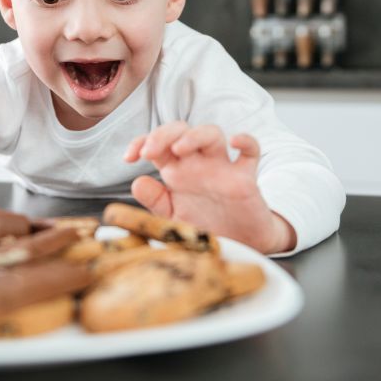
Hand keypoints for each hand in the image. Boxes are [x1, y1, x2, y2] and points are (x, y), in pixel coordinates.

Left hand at [123, 121, 295, 253]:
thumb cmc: (205, 228)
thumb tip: (137, 182)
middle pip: (181, 130)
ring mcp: (222, 168)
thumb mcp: (174, 218)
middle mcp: (198, 164)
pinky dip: (246, 141)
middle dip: (163, 134)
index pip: (156, 144)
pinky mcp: (245, 178)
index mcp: (176, 172)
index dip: (140, 142)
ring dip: (194, 136)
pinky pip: (251, 151)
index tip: (128, 158)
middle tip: (149, 151)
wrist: (238, 249)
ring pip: (212, 133)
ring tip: (179, 150)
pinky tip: (235, 141)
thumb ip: (156, 202)